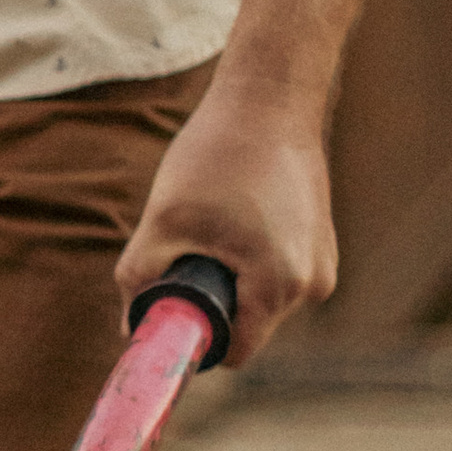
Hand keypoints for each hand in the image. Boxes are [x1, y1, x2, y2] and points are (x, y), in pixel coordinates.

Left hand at [115, 65, 336, 367]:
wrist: (270, 98)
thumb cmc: (218, 155)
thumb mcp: (164, 220)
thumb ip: (140, 279)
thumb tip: (129, 330)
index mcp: (281, 286)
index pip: (234, 351)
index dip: (194, 341)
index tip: (166, 311)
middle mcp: (314, 284)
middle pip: (247, 325)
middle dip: (208, 302)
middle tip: (182, 254)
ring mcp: (322, 262)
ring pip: (259, 297)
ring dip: (227, 278)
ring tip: (211, 227)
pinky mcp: (320, 242)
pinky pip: (274, 272)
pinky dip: (247, 258)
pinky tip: (234, 216)